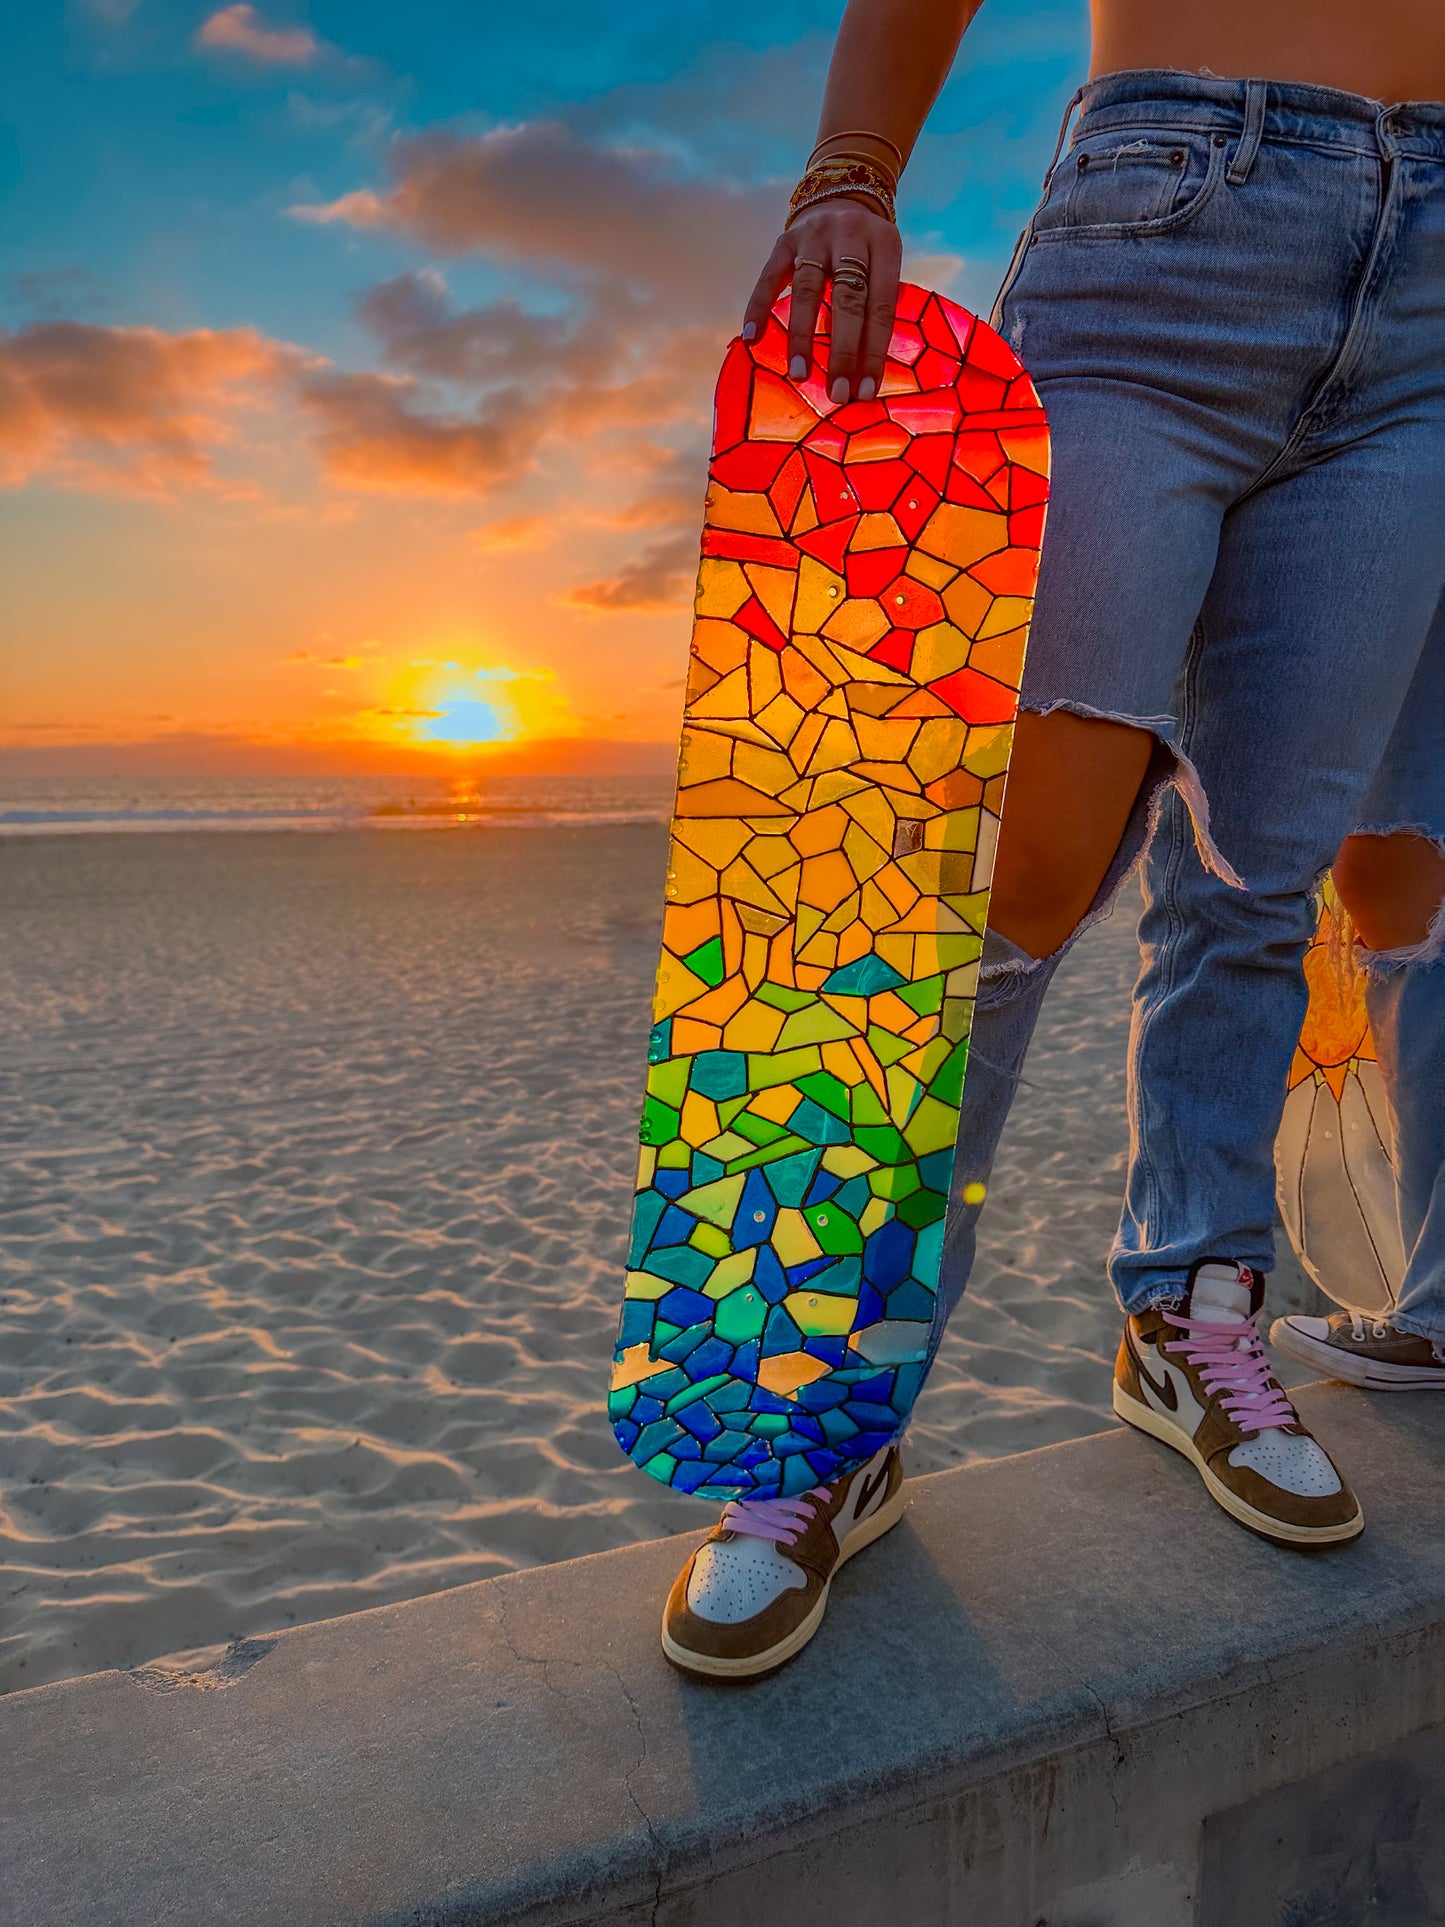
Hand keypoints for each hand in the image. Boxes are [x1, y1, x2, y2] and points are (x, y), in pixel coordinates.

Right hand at [742, 197, 902, 402]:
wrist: (841, 191)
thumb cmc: (868, 247)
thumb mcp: (885, 264)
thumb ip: (878, 306)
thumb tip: (864, 372)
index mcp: (885, 244)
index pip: (880, 307)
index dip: (874, 353)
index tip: (865, 392)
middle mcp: (850, 235)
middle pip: (847, 301)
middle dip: (843, 352)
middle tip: (838, 394)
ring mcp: (814, 235)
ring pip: (807, 292)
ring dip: (802, 338)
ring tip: (800, 375)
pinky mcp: (785, 239)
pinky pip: (769, 278)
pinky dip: (758, 309)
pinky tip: (752, 340)